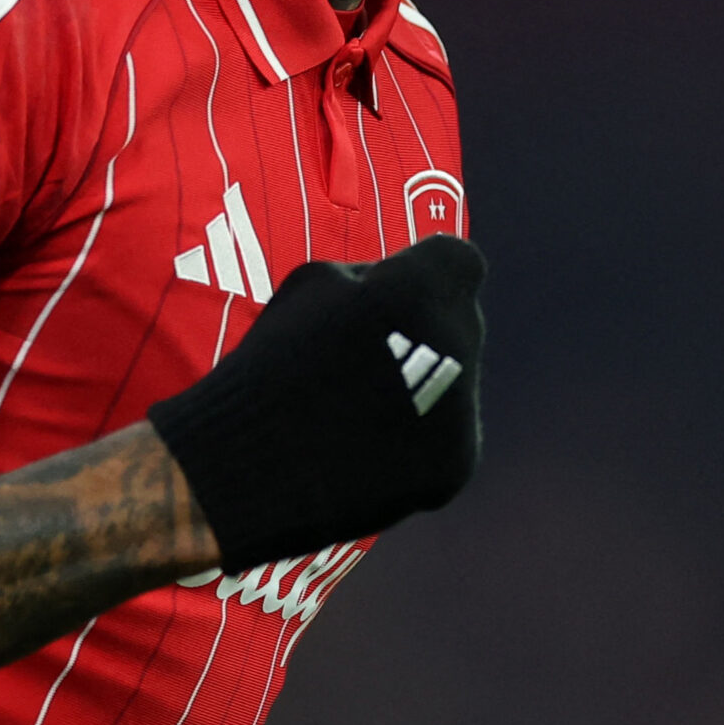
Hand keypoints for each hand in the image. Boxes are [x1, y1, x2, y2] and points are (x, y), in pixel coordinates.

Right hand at [149, 234, 484, 570]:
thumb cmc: (278, 361)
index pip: (457, 262)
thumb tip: (404, 285)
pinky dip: (415, 442)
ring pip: (456, 382)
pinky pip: (447, 436)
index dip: (427, 275)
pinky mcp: (458, 460)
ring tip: (358, 411)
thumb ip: (374, 278)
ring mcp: (464, 405)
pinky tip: (366, 450)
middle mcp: (458, 340)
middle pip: (457, 323)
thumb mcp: (314, 284)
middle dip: (423, 333)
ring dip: (421, 387)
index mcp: (422, 287)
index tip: (398, 296)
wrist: (260, 462)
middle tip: (366, 361)